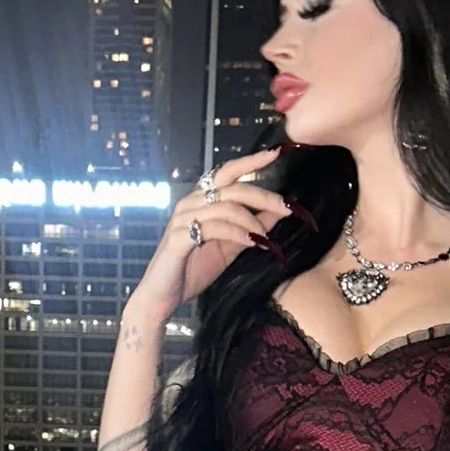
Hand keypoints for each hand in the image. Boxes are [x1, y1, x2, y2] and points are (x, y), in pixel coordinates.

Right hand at [128, 149, 292, 322]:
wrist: (162, 297)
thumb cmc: (192, 270)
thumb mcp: (230, 246)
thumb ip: (252, 227)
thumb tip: (279, 212)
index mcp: (200, 201)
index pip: (227, 173)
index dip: (250, 162)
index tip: (274, 153)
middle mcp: (190, 203)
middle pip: (232, 188)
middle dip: (263, 196)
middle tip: (287, 208)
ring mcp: (182, 219)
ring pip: (226, 207)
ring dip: (252, 222)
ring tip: (266, 239)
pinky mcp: (179, 238)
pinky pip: (215, 227)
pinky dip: (238, 234)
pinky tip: (252, 243)